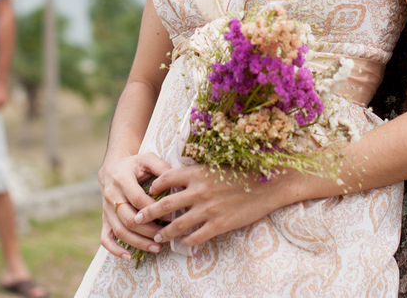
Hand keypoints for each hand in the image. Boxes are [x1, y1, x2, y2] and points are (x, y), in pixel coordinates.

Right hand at [97, 152, 172, 258]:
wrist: (113, 167)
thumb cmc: (135, 164)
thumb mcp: (148, 158)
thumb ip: (162, 167)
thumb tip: (177, 182)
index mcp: (122, 179)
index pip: (138, 199)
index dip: (155, 210)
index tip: (172, 216)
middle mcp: (111, 195)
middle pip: (129, 219)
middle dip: (148, 230)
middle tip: (166, 235)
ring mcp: (106, 209)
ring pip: (120, 231)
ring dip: (138, 242)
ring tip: (156, 248)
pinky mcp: (105, 219)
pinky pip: (105, 237)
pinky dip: (115, 249)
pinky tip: (128, 256)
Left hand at [135, 165, 292, 248]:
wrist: (269, 184)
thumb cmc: (244, 170)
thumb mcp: (217, 165)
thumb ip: (198, 172)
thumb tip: (183, 179)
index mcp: (197, 172)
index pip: (166, 178)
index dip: (155, 185)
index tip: (149, 191)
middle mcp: (198, 191)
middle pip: (165, 204)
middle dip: (149, 212)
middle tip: (137, 218)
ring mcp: (208, 209)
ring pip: (178, 224)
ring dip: (165, 231)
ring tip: (158, 237)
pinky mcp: (219, 224)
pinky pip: (196, 236)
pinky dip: (187, 240)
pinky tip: (183, 242)